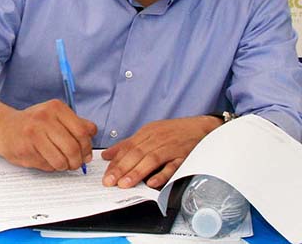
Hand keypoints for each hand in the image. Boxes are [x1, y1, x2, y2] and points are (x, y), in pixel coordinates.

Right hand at [0, 99, 96, 171]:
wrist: (2, 127)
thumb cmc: (31, 124)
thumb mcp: (54, 117)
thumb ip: (75, 123)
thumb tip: (92, 133)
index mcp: (56, 108)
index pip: (82, 132)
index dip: (87, 147)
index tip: (85, 154)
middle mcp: (45, 117)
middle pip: (73, 147)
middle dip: (77, 161)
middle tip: (75, 163)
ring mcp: (34, 132)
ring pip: (61, 159)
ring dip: (64, 166)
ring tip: (61, 163)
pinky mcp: (26, 147)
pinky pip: (48, 165)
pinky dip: (51, 167)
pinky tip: (46, 160)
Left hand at [101, 116, 220, 188]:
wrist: (203, 127)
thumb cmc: (175, 131)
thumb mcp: (150, 132)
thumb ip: (128, 144)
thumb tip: (107, 155)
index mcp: (147, 133)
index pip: (127, 148)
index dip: (116, 162)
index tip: (106, 174)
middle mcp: (157, 138)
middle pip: (136, 153)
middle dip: (121, 168)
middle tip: (110, 181)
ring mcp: (171, 147)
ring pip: (151, 159)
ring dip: (136, 172)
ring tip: (124, 184)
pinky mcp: (184, 156)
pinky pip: (173, 166)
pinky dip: (162, 174)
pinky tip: (152, 182)